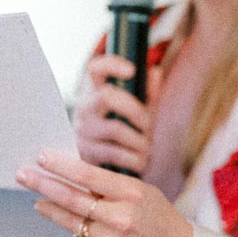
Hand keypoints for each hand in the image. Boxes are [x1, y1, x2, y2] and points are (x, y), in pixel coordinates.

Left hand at [16, 149, 192, 236]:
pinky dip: (70, 227)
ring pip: (70, 221)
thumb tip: (72, 175)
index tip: (41, 157)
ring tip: (36, 199)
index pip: (88, 175)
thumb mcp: (142, 192)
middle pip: (72, 198)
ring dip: (49, 208)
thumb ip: (110, 186)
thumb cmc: (158, 215)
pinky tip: (63, 219)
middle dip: (43, 184)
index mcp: (132, 193)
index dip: (61, 165)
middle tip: (22, 174)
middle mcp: (120, 217)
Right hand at [74, 54, 161, 173]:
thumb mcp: (137, 111)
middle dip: (135, 109)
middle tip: (147, 123)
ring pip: (115, 128)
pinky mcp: (85, 154)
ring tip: (147, 148)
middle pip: (106, 96)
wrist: (103, 171)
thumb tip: (155, 71)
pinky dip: (134, 158)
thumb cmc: (124, 134)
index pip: (95, 69)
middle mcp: (84, 108)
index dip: (111, 65)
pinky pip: (114, 153)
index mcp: (95, 92)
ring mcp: (82, 131)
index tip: (131, 70)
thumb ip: (147, 92)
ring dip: (139, 140)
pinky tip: (140, 161)